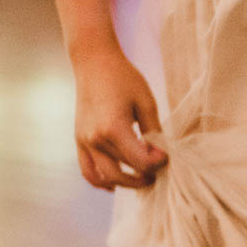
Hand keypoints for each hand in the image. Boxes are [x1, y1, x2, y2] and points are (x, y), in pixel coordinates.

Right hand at [72, 44, 167, 190]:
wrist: (94, 62)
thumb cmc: (124, 78)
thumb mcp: (146, 102)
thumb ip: (154, 131)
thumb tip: (162, 154)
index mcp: (113, 128)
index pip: (140, 161)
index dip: (158, 163)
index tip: (167, 155)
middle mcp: (95, 139)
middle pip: (123, 173)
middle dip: (145, 176)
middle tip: (159, 170)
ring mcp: (84, 142)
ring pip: (105, 177)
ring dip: (125, 183)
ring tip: (142, 177)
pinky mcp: (79, 141)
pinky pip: (88, 171)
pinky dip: (101, 181)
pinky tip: (115, 184)